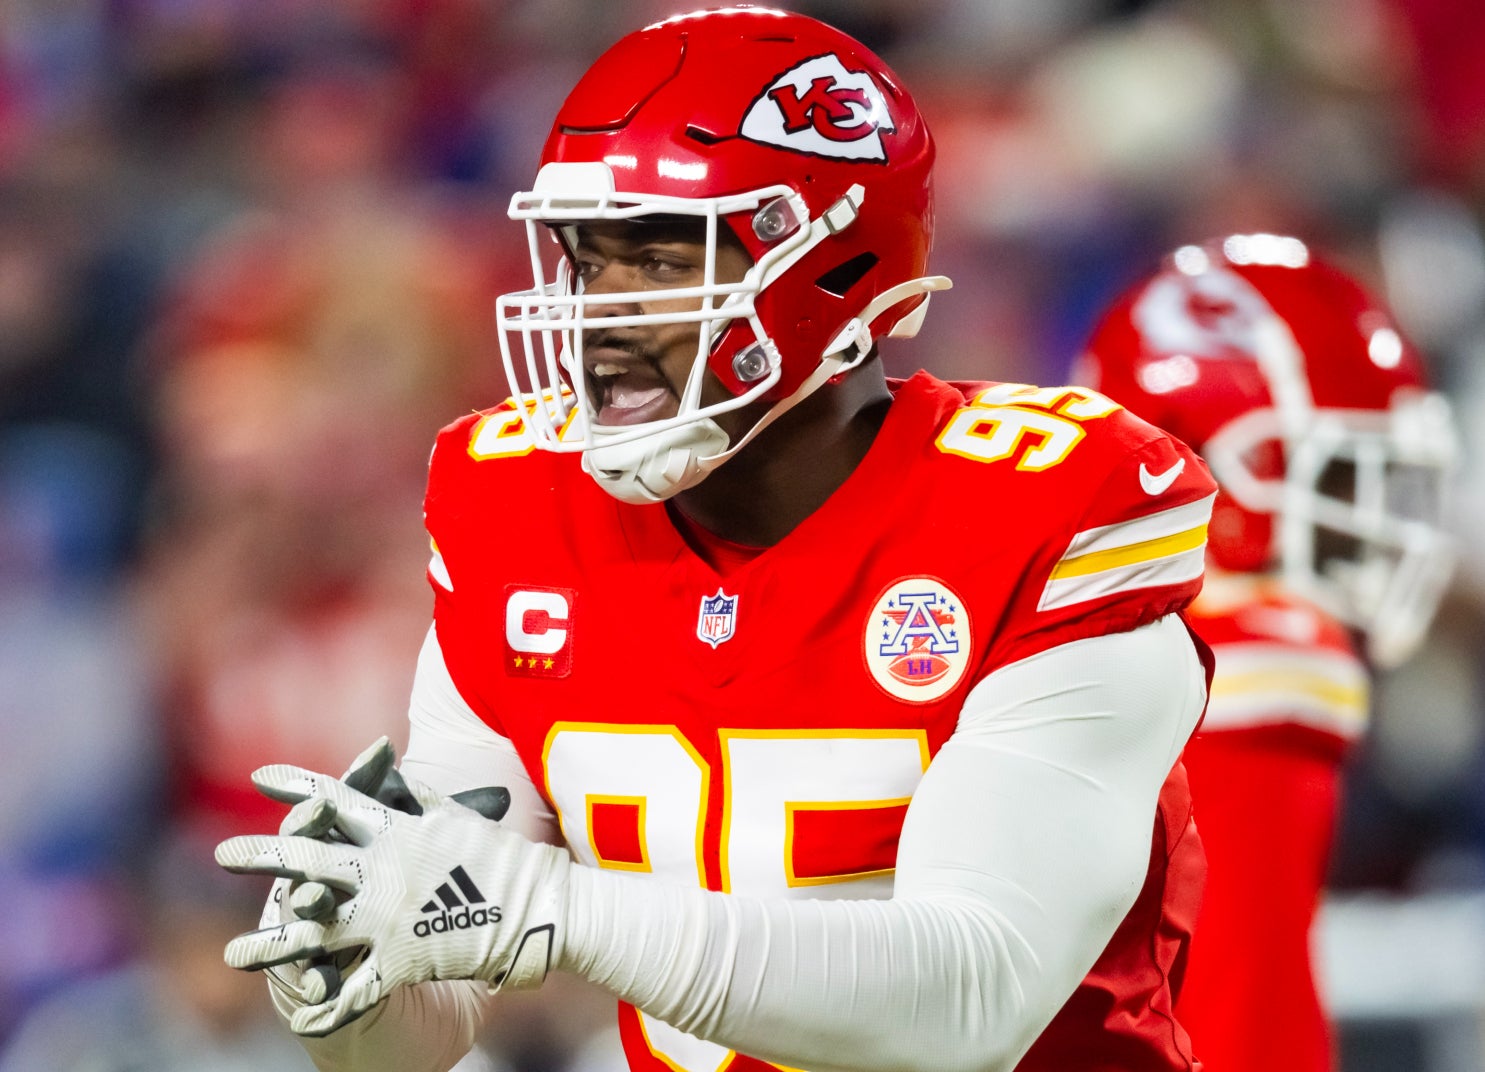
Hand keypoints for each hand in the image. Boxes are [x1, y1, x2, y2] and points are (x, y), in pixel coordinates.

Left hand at [217, 763, 568, 1035]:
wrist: (541, 910)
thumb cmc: (504, 860)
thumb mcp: (458, 819)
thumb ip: (416, 799)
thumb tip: (388, 771)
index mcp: (399, 831)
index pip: (339, 800)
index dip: (299, 787)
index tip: (261, 777)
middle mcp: (386, 870)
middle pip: (311, 858)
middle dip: (265, 856)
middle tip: (225, 855)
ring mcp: (390, 917)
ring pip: (316, 931)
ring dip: (273, 944)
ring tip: (234, 955)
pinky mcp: (402, 960)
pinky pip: (355, 987)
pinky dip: (329, 1005)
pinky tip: (302, 1016)